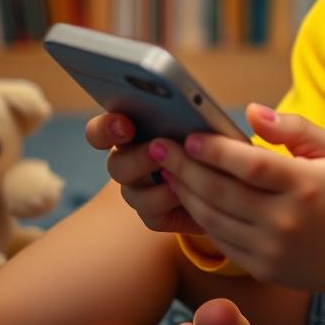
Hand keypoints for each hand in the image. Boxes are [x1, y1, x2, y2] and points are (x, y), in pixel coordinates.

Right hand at [85, 112, 204, 234]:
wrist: (223, 178)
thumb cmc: (208, 140)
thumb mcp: (199, 123)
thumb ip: (185, 115)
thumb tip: (187, 109)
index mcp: (131, 131)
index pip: (101, 131)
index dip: (106, 128)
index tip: (125, 125)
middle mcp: (128, 162)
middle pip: (116, 164)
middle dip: (137, 157)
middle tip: (157, 148)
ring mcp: (137, 191)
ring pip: (131, 192)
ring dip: (156, 182)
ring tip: (179, 173)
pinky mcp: (153, 215)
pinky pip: (152, 212)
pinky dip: (169, 200)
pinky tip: (186, 191)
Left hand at [149, 104, 324, 298]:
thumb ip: (295, 128)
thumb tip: (251, 112)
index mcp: (306, 186)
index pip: (251, 166)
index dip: (216, 151)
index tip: (190, 136)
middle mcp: (285, 220)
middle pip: (222, 192)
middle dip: (185, 168)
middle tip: (160, 147)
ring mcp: (271, 249)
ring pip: (214, 219)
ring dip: (186, 193)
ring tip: (167, 170)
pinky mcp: (261, 268)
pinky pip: (221, 241)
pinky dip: (200, 218)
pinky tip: (189, 197)